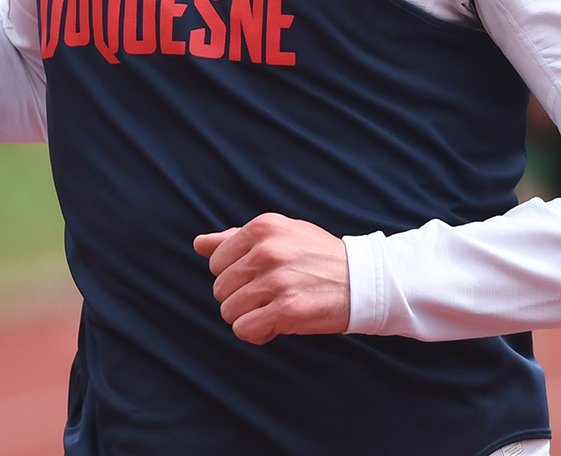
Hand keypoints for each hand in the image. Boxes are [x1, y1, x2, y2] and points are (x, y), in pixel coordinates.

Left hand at [193, 213, 350, 344]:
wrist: (362, 280)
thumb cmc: (317, 256)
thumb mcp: (280, 234)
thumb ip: (235, 239)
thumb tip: (198, 244)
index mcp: (263, 227)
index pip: (216, 260)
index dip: (234, 275)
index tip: (259, 277)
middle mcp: (268, 251)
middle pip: (219, 288)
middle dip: (240, 298)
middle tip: (269, 295)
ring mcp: (277, 281)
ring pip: (229, 311)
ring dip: (249, 317)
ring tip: (274, 308)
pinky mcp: (287, 310)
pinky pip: (244, 330)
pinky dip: (257, 332)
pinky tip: (277, 324)